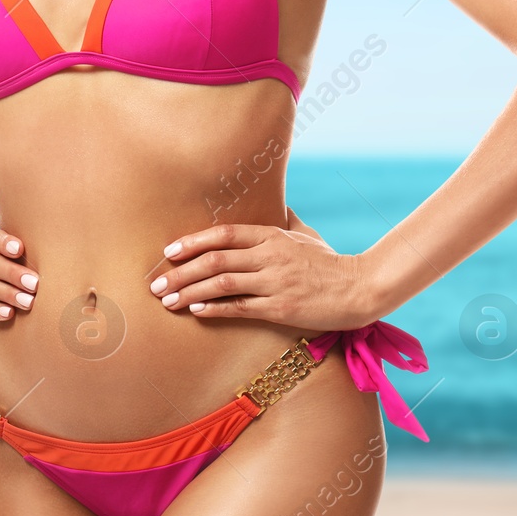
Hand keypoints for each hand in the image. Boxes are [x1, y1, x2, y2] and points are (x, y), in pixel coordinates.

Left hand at [148, 207, 380, 330]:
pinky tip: (196, 310)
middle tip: (155, 284)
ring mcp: (274, 282)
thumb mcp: (306, 235)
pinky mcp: (280, 308)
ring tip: (168, 300)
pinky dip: (215, 308)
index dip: (192, 241)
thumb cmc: (330, 263)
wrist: (361, 288)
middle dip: (180, 272)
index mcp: (272, 235)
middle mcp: (269, 256)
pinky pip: (240, 307)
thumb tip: (274, 204)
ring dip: (189, 292)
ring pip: (221, 284)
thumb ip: (284, 220)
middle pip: (214, 260)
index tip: (168, 251)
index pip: (223, 234)